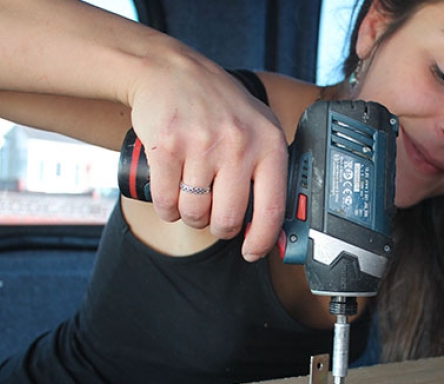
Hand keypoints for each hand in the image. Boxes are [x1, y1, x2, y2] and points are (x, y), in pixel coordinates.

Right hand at [127, 45, 287, 259]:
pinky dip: (167, 209)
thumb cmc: (220, 105)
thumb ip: (272, 171)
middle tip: (216, 217)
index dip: (263, 241)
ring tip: (193, 200)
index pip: (272, 209)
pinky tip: (171, 197)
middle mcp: (238, 144)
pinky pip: (167, 202)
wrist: (171, 71)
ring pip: (196, 214)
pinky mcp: (166, 146)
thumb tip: (277, 227)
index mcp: (269, 143)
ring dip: (192, 217)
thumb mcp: (260, 128)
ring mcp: (201, 145)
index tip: (252, 252)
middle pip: (229, 219)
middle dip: (220, 228)